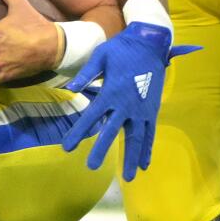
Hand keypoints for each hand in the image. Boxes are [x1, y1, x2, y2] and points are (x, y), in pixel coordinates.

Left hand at [61, 22, 179, 180]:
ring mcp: (141, 109)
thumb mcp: (100, 56)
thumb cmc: (121, 48)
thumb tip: (70, 88)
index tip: (67, 147)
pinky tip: (144, 165)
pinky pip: (150, 133)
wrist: (149, 44)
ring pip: (136, 138)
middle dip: (102, 150)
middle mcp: (126, 104)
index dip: (78, 132)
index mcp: (111, 92)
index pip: (91, 117)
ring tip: (127, 177)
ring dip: (131, 157)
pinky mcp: (152, 109)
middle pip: (112, 132)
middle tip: (91, 167)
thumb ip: (86, 73)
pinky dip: (147, 149)